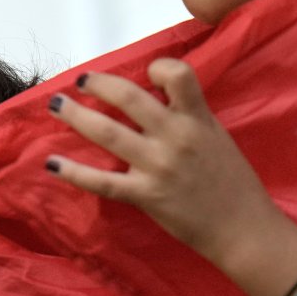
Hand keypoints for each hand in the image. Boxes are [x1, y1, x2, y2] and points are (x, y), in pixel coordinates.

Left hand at [49, 59, 296, 295]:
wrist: (244, 229)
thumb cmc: (233, 181)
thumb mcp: (216, 135)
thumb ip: (188, 115)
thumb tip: (154, 96)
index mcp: (198, 118)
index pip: (177, 74)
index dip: (158, 67)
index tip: (145, 71)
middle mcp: (176, 137)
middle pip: (129, 98)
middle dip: (99, 84)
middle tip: (82, 80)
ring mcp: (158, 166)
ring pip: (108, 134)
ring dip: (76, 116)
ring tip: (57, 105)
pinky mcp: (146, 195)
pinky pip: (102, 182)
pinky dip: (73, 172)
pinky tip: (52, 164)